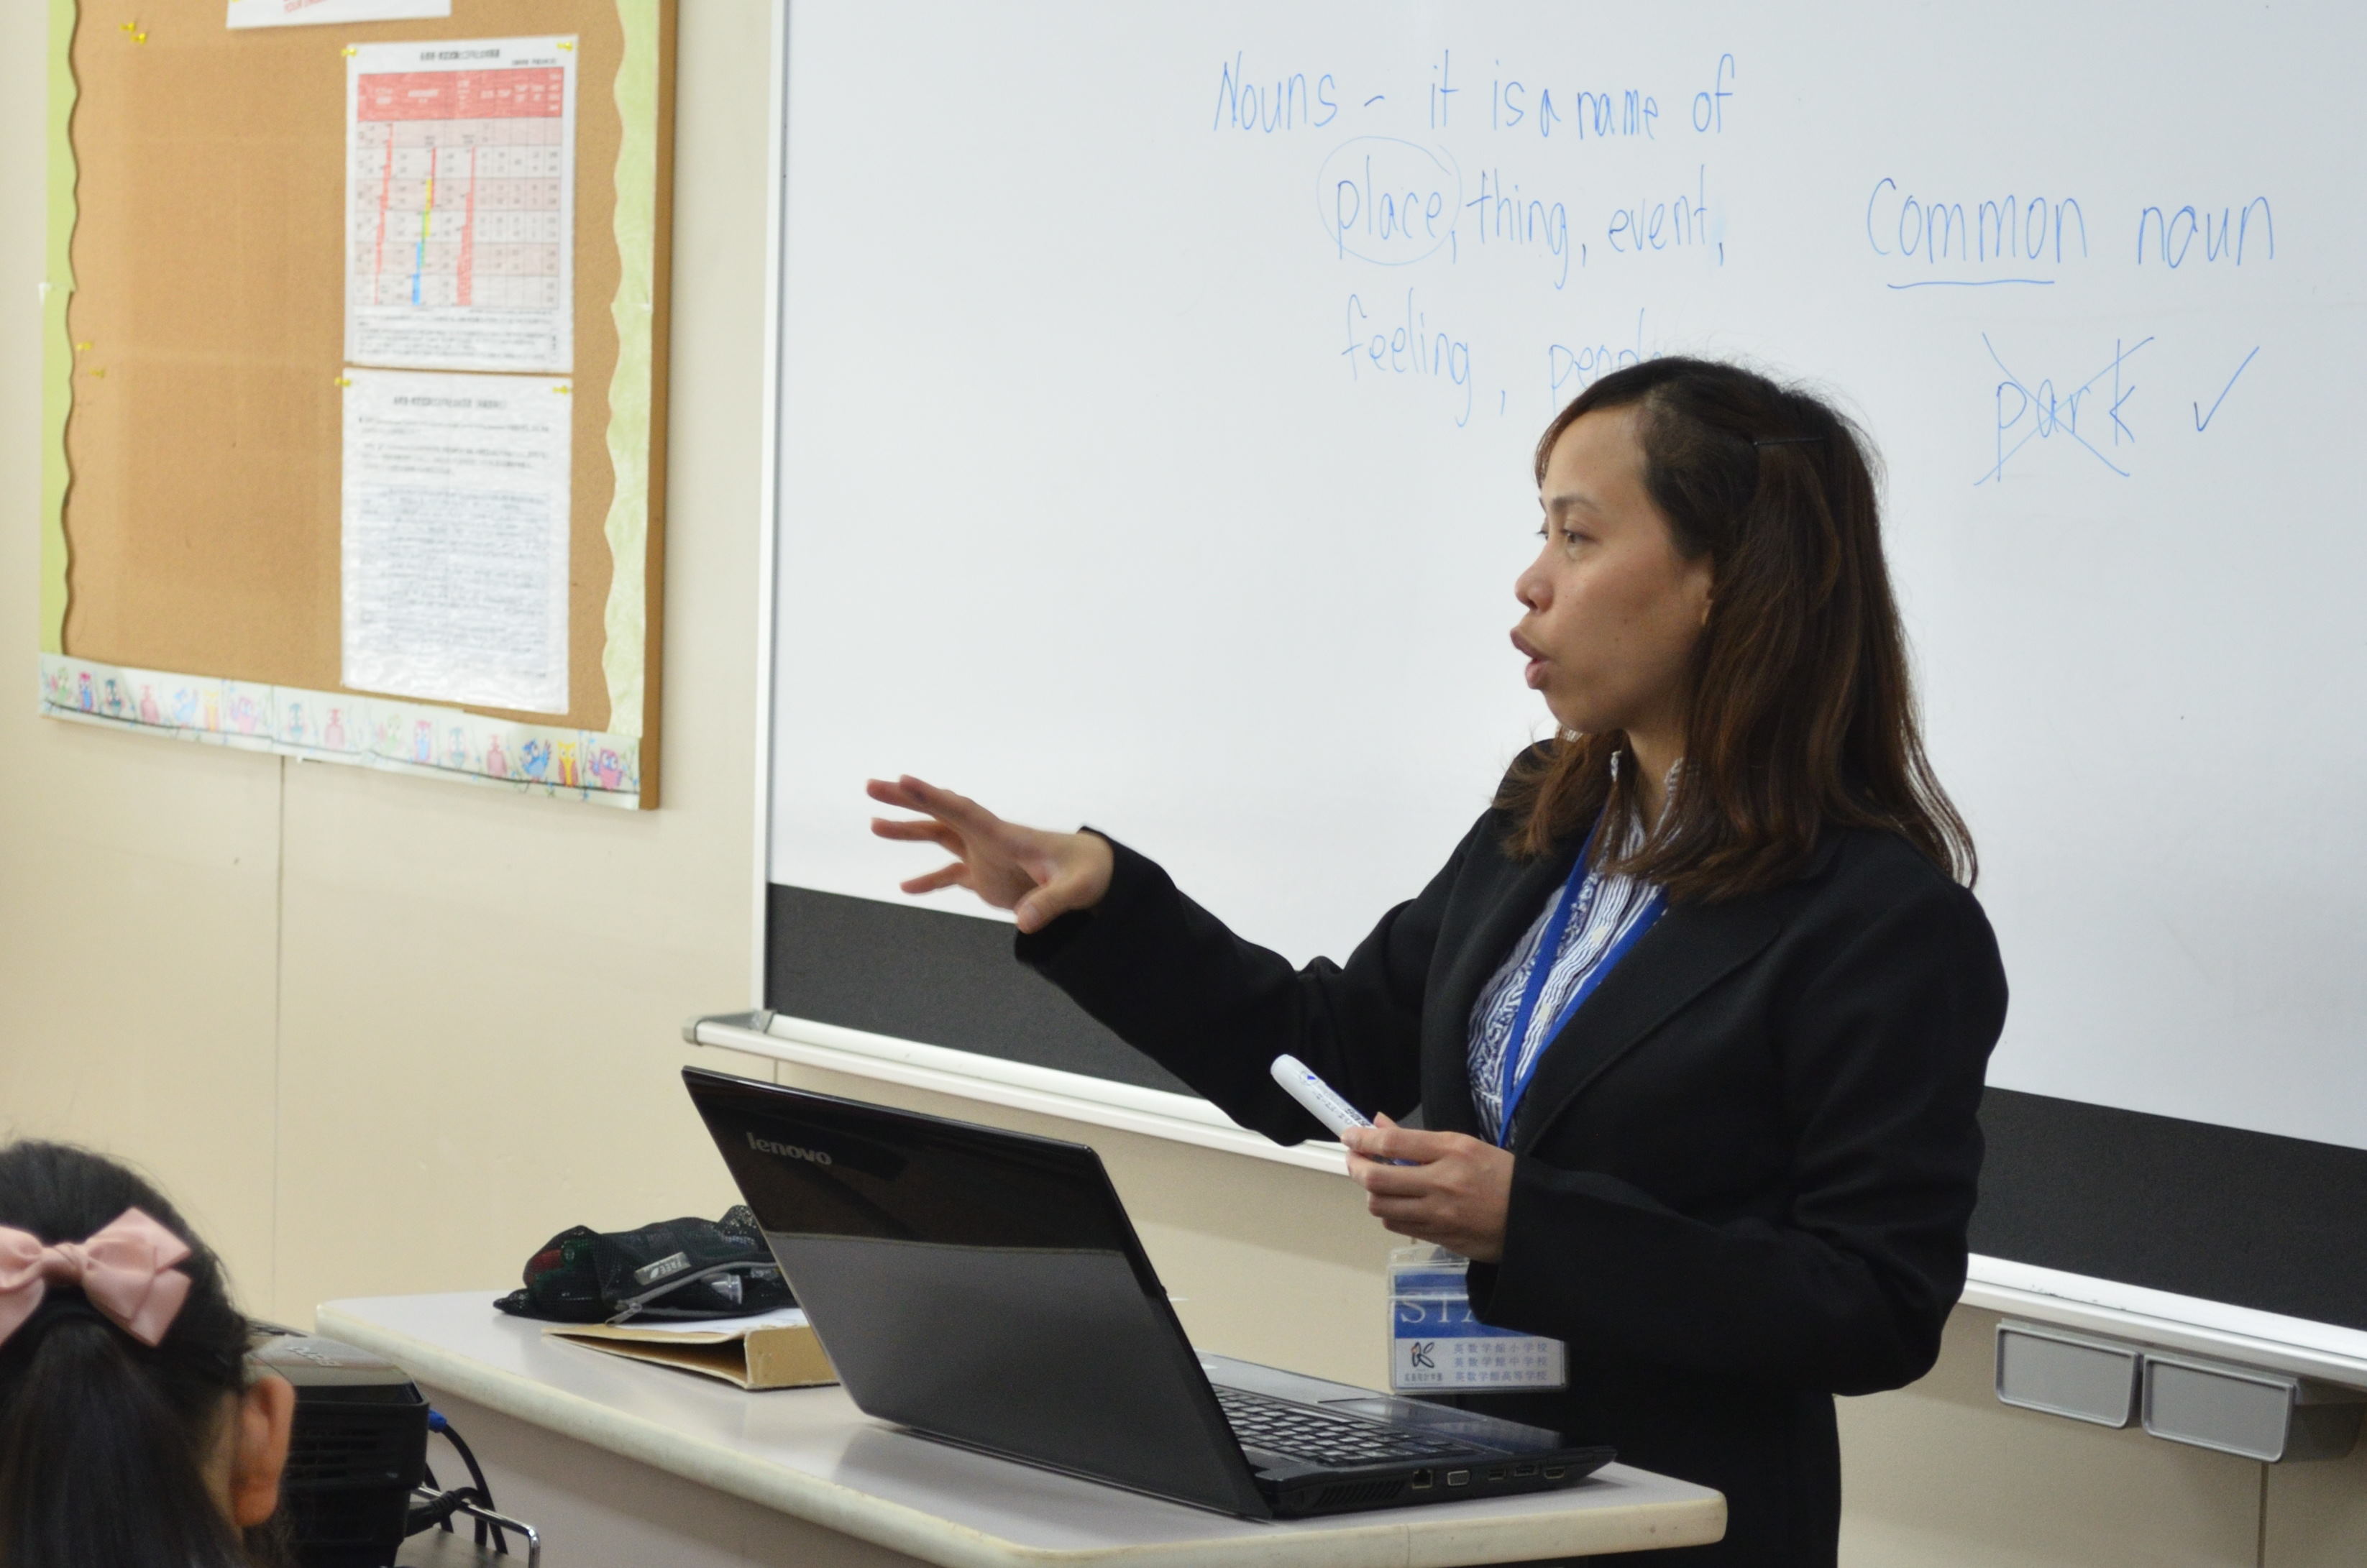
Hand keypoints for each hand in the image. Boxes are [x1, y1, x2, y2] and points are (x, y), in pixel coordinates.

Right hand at [866, 776, 1114, 933]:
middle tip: (871, 786)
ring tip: (873, 825)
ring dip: (908, 831)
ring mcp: (986, 857)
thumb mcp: (1074, 889)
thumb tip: (1024, 923)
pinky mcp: (988, 878)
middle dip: (907, 801)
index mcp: (1005, 836)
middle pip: (941, 814)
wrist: (1097, 875)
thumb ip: (1049, 903)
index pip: (963, 811)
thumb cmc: (1089, 873)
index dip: (933, 796)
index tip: (903, 780)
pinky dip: (928, 880)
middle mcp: (989, 840)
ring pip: (939, 838)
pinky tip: (904, 889)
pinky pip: (950, 874)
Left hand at [1341, 1116, 1514, 1262]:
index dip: (1362, 1139)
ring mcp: (1439, 1214)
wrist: (1533, 1219)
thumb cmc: (1501, 1175)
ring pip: (1381, 1206)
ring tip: (1375, 1183)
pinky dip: (1388, 1211)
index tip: (1348, 1135)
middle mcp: (1442, 1182)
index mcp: (1452, 1150)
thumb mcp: (1465, 1146)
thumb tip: (1378, 1124)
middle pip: (1377, 1179)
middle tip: (1353, 1160)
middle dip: (1356, 1167)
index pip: (1393, 1143)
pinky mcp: (1439, 1238)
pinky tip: (1395, 1203)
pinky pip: (1398, 1224)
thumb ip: (1418, 1140)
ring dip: (1370, 1193)